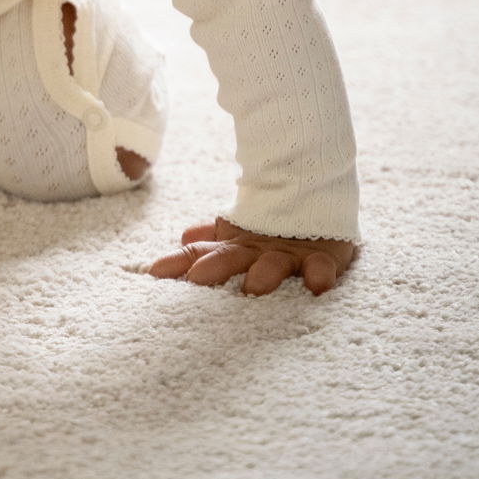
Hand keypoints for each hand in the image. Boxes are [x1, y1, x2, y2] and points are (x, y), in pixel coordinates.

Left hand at [146, 216, 356, 296]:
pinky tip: (316, 285)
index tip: (155, 272)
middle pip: (233, 256)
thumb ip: (209, 243)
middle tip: (197, 278)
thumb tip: (182, 238)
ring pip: (275, 262)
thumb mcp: (236, 236)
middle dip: (215, 266)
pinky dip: (319, 273)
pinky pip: (322, 266)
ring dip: (265, 272)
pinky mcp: (323, 256)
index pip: (201, 253)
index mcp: (234, 246)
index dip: (179, 261)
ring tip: (254, 286)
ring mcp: (290, 253)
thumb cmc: (268, 227)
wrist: (315, 192)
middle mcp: (258, 250)